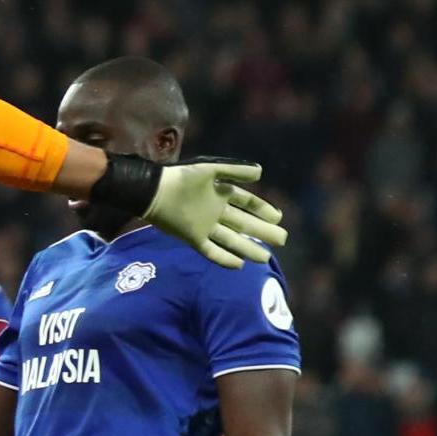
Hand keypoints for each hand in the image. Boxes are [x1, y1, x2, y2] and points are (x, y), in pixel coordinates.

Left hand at [142, 162, 286, 269]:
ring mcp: (205, 226)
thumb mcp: (211, 170)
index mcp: (221, 193)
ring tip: (266, 257)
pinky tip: (239, 265)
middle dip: (262, 231)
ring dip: (248, 247)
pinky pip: (211, 251)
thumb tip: (261, 172)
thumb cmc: (182, 178)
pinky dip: (224, 258)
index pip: (247, 202)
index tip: (278, 217)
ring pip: (232, 239)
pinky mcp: (193, 239)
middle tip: (282, 239)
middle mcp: (216, 211)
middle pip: (243, 223)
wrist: (154, 192)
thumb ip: (235, 171)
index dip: (262, 209)